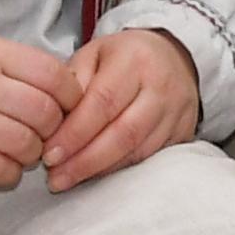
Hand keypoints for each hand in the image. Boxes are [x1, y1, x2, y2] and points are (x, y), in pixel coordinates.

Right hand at [0, 29, 76, 184]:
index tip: (68, 106)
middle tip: (46, 133)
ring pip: (24, 144)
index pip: (52, 74)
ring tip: (23, 151)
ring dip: (32, 153)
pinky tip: (3, 166)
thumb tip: (54, 83)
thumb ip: (9, 60)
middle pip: (43, 113)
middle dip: (54, 128)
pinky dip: (9, 173)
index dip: (70, 96)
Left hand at [39, 27, 203, 191]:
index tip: (49, 154)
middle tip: (56, 177)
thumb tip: (55, 123)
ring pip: (138, 151)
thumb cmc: (124, 58)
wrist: (173, 58)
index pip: (102, 102)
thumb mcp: (93, 54)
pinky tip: (95, 176)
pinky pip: (150, 158)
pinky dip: (119, 170)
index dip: (75, 133)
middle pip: (123, 133)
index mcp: (135, 60)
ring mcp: (177, 112)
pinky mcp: (184, 133)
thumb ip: (73, 82)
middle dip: (85, 160)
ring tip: (68, 179)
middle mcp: (161, 86)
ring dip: (99, 170)